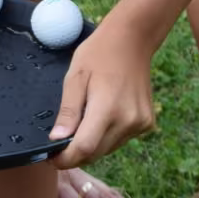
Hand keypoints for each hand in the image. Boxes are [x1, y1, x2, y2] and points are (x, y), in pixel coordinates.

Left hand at [48, 17, 157, 168]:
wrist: (132, 40)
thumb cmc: (99, 53)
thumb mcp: (75, 77)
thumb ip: (68, 111)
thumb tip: (57, 140)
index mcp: (108, 108)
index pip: (85, 148)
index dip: (66, 159)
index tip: (51, 158)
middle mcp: (128, 120)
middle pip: (96, 153)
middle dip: (76, 153)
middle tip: (60, 144)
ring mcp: (141, 123)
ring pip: (108, 148)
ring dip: (92, 144)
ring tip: (82, 122)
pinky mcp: (147, 123)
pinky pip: (120, 140)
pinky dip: (107, 136)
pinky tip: (102, 116)